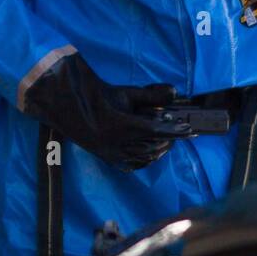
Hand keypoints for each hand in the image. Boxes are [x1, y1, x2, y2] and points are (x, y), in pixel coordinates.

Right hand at [21, 52, 189, 170]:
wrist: (67, 104)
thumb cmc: (95, 95)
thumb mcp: (125, 94)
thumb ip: (151, 95)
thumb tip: (174, 92)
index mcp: (121, 127)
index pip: (157, 132)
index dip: (175, 132)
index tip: (189, 130)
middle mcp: (116, 144)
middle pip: (153, 146)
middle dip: (168, 140)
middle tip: (180, 132)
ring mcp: (110, 153)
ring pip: (143, 157)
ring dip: (158, 150)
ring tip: (167, 143)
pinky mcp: (105, 157)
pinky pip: (131, 164)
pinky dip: (144, 160)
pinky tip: (150, 155)